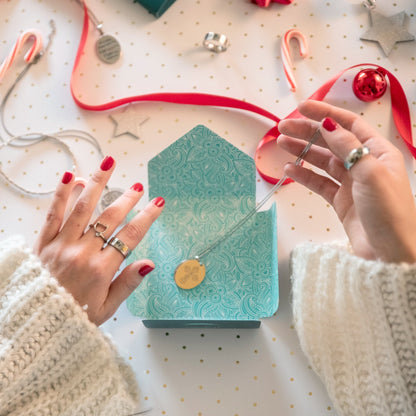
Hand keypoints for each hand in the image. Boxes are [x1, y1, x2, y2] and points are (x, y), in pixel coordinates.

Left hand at [34, 156, 164, 324]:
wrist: (36, 323)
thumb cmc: (75, 316)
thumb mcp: (107, 307)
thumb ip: (128, 283)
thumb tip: (149, 264)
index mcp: (100, 269)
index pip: (130, 237)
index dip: (146, 218)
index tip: (157, 205)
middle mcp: (82, 252)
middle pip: (110, 218)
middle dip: (127, 199)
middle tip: (138, 187)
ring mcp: (61, 244)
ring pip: (83, 207)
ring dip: (98, 183)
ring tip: (109, 164)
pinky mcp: (43, 242)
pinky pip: (53, 213)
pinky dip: (61, 194)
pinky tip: (70, 177)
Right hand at [278, 100, 415, 262]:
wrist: (390, 254)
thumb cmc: (390, 213)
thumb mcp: (371, 174)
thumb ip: (348, 148)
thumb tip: (328, 125)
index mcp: (378, 153)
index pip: (349, 125)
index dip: (325, 113)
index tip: (303, 108)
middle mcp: (364, 164)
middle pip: (332, 142)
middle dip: (308, 133)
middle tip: (283, 128)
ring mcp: (351, 184)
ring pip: (323, 162)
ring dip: (303, 152)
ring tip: (282, 144)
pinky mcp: (341, 201)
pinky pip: (319, 183)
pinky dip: (304, 176)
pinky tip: (290, 169)